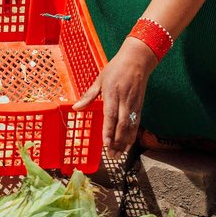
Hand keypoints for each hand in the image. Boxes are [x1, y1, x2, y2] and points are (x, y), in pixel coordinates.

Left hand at [73, 38, 156, 155]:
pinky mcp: (140, 106)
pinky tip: (128, 145)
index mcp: (112, 94)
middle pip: (121, 125)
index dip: (108, 131)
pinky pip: (137, 124)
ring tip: (118, 155)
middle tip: (111, 156)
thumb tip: (75, 108)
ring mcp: (133, 104)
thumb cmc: (115, 69)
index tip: (105, 144)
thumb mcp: (99, 79)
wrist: (137, 61)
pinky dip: (133, 136)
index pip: (110, 116)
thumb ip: (88, 96)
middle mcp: (124, 101)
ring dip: (125, 142)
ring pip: (130, 127)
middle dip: (116, 142)